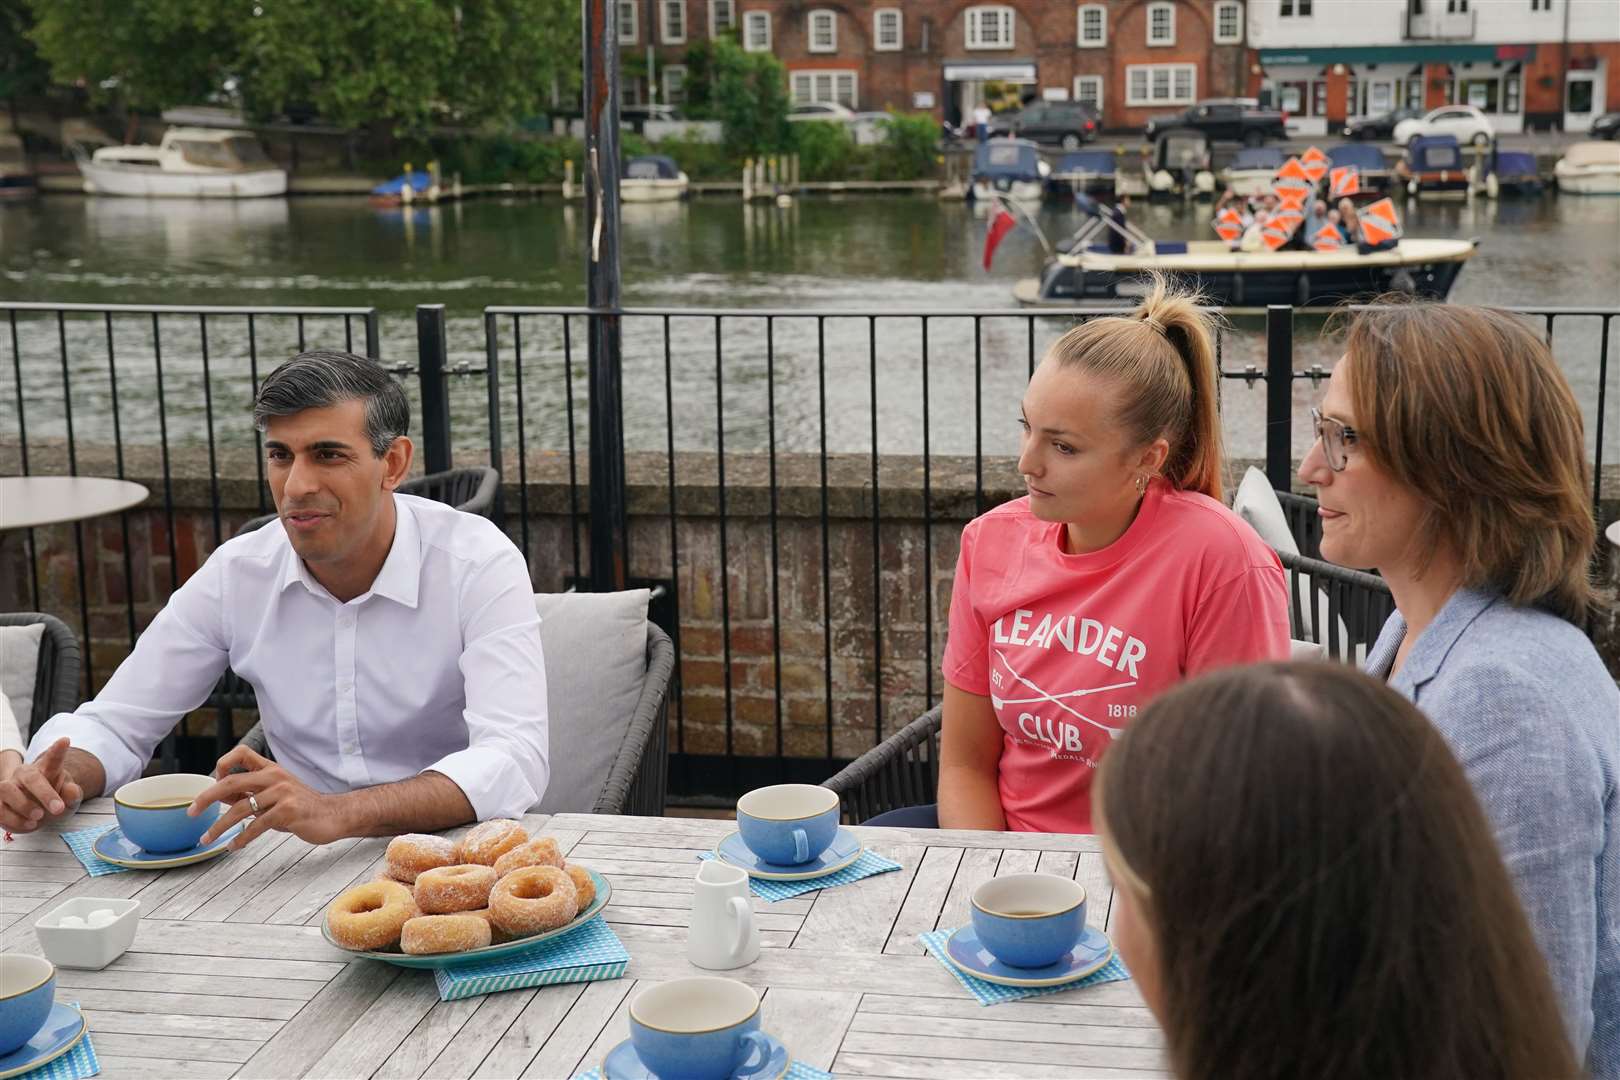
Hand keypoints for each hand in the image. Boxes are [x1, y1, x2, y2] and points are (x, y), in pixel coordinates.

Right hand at [0, 739, 83, 833]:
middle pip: (30, 777)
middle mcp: (24, 775)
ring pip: (6, 790)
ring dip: (23, 806)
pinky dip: (13, 820)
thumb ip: (72, 794)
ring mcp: (8, 787)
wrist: (40, 811)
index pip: (53, 758)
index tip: (65, 740)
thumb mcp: (69, 799)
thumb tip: (73, 790)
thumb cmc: (55, 800)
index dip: (58, 750)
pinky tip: (29, 825)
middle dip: (44, 793)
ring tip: (39, 818)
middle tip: (58, 809)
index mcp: (46, 769)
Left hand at [190, 746, 348, 850]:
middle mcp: (275, 777)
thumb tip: (219, 796)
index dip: (223, 764)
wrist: (333, 816)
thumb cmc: (302, 807)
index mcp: (271, 769)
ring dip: (219, 826)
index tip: (213, 781)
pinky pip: (256, 826)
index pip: (241, 753)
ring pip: (240, 808)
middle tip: (191, 812)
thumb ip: (251, 794)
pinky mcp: (287, 811)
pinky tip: (234, 846)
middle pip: (231, 781)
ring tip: (207, 838)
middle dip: (206, 798)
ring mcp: (282, 793)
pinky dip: (241, 839)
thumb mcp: (275, 795)